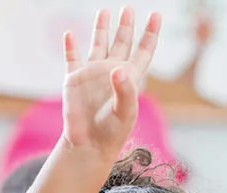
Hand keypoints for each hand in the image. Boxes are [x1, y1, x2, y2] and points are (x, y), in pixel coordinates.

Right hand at [61, 7, 161, 157]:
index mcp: (129, 78)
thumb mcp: (125, 112)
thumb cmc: (112, 132)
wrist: (89, 144)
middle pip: (122, 42)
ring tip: (104, 11)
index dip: (150, 33)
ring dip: (101, 28)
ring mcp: (93, 74)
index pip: (143, 51)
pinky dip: (70, 46)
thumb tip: (118, 69)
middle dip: (126, 25)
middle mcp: (112, 72)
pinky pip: (72, 58)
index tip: (156, 15)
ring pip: (98, 44)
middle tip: (129, 8)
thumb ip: (125, 90)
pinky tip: (70, 34)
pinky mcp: (74, 80)